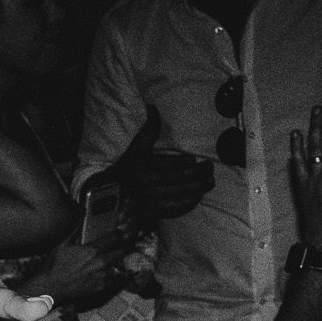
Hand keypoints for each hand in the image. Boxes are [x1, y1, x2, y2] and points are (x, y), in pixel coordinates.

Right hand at [20, 237, 127, 309]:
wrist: (51, 288)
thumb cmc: (55, 266)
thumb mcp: (62, 244)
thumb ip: (75, 228)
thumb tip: (81, 213)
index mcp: (92, 250)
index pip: (115, 238)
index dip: (119, 234)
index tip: (119, 233)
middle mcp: (100, 263)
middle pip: (121, 252)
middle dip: (120, 248)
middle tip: (116, 247)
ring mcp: (101, 276)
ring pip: (117, 266)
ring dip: (114, 263)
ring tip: (108, 261)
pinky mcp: (100, 287)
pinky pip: (112, 279)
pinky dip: (110, 275)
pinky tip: (102, 273)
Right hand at [99, 105, 213, 223]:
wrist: (111, 198)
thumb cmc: (125, 171)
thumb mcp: (136, 149)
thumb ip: (149, 130)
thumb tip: (153, 107)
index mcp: (144, 168)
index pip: (170, 165)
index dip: (186, 163)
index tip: (195, 161)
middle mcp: (148, 186)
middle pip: (180, 180)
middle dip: (198, 175)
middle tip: (210, 169)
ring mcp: (152, 202)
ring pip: (181, 195)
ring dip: (199, 188)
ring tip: (209, 182)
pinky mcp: (154, 213)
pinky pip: (176, 209)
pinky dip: (189, 203)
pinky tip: (197, 197)